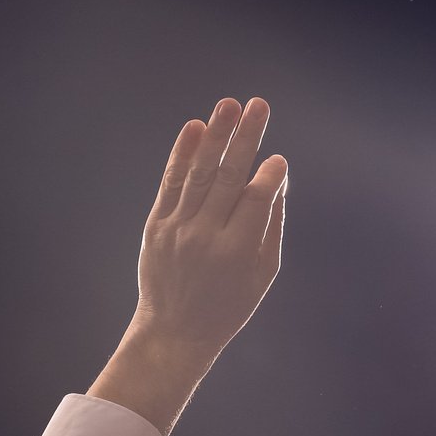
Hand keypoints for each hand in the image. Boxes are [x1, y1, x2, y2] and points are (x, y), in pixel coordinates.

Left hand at [89, 97, 286, 433]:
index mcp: (238, 252)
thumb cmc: (230, 303)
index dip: (270, 175)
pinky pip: (171, 182)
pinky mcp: (156, 225)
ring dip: (215, 135)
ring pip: (199, 173)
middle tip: (259, 105)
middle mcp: (205, 237)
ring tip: (228, 105)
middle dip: (245, 137)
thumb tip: (277, 177)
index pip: (256, 200)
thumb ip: (271, 223)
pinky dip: (182, 154)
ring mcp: (177, 229)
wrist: (175, 330)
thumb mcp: (262, 272)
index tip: (279, 158)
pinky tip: (195, 127)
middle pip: (229, 177)